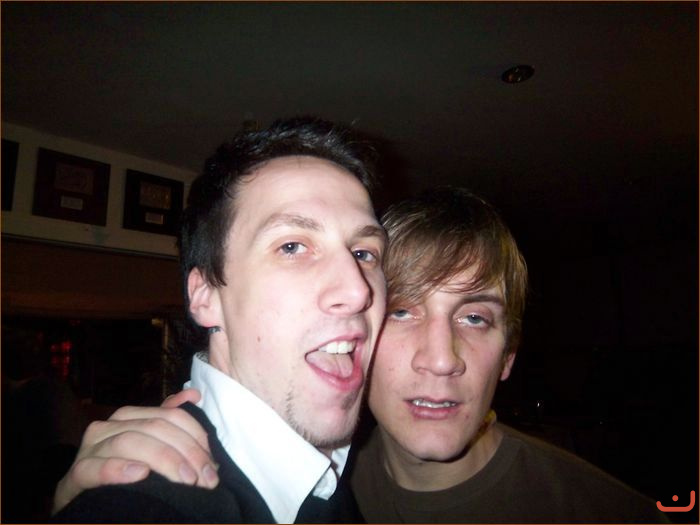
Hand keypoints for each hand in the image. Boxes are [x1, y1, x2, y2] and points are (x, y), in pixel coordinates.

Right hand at [52, 388, 216, 514]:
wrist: (83, 505)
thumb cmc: (122, 476)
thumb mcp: (149, 449)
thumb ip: (169, 422)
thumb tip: (194, 395)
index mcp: (128, 417)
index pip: (170, 416)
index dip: (196, 437)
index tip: (213, 464)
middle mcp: (107, 427)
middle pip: (155, 427)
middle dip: (187, 453)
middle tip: (206, 479)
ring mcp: (89, 449)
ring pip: (130, 442)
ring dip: (164, 460)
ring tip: (186, 480)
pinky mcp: (75, 475)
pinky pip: (94, 468)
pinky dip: (119, 470)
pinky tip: (140, 475)